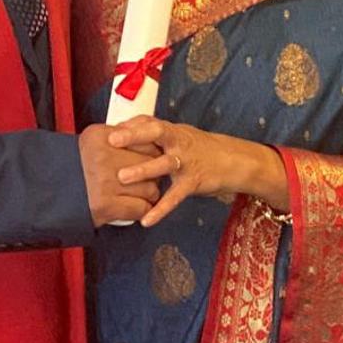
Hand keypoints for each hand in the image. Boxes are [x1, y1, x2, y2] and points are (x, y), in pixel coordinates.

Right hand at [78, 124, 161, 226]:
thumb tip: (151, 140)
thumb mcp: (93, 142)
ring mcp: (104, 181)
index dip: (150, 153)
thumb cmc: (78, 169)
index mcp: (99, 136)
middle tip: (140, 180)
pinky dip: (141, 210)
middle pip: (151, 164)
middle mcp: (102, 156)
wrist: (55, 194)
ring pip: (151, 188)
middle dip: (151, 174)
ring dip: (147, 195)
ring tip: (134, 194)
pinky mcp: (105, 205)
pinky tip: (132, 207)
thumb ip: (119, 136)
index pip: (145, 141)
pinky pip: (142, 207)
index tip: (144, 160)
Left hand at [107, 116, 286, 227]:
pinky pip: (175, 196)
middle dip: (134, 136)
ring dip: (143, 169)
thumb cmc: (199, 148)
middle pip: (156, 133)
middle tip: (111, 141)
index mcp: (173, 130)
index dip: (130, 124)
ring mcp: (187, 162)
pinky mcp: (194, 182)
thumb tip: (123, 131)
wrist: (234, 161)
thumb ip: (155, 135)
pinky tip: (146, 220)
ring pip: (164, 163)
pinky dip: (161, 209)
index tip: (108, 128)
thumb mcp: (178, 136)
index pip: (149, 121)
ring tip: (122, 177)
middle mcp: (179, 142)